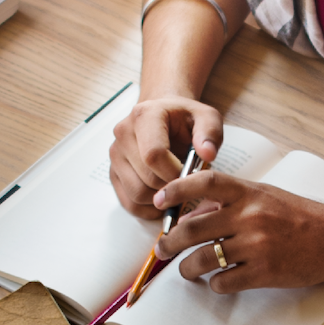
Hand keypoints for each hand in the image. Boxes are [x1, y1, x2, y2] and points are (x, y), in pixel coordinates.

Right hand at [110, 96, 224, 215]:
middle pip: (146, 178)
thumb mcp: (206, 117)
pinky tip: (164, 198)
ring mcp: (115, 155)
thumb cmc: (185, 118)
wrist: (164, 116)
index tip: (190, 174)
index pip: (153, 155)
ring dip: (161, 199)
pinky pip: (129, 202)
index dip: (175, 173)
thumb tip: (207, 154)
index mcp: (144, 116)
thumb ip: (210, 132)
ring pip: (137, 194)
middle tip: (186, 182)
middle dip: (172, 187)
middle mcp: (123, 134)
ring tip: (176, 187)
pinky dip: (148, 208)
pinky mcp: (113, 172)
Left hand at [152, 173, 323, 294]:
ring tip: (186, 269)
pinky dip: (215, 284)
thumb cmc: (301, 216)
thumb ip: (232, 203)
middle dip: (169, 242)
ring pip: (203, 259)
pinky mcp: (264, 272)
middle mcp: (250, 217)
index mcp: (249, 193)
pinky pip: (224, 282)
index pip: (204, 183)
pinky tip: (219, 281)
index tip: (160, 200)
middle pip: (193, 229)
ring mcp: (256, 246)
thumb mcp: (265, 196)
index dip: (176, 190)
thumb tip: (196, 215)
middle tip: (163, 249)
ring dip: (187, 268)